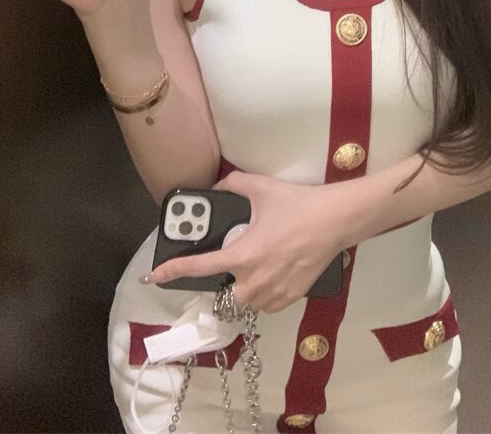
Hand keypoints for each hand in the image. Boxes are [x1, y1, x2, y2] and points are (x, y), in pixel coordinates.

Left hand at [145, 172, 346, 313]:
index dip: (173, 271)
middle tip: (237, 262)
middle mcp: (255, 279)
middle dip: (226, 283)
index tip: (154, 276)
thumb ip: (234, 184)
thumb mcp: (262, 187)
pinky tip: (274, 273)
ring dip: (246, 289)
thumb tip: (220, 186)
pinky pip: (268, 304)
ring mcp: (274, 292)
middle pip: (225, 296)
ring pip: (248, 302)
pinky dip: (265, 294)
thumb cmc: (299, 204)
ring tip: (258, 265)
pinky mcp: (291, 297)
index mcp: (243, 254)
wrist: (336, 219)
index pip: (200, 267)